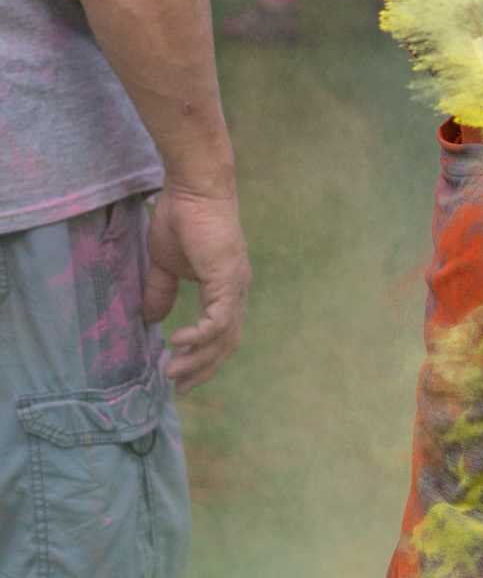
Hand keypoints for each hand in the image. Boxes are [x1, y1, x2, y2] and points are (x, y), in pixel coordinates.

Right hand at [143, 189, 251, 394]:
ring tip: (171, 372)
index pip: (221, 334)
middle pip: (227, 343)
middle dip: (203, 369)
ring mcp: (236, 286)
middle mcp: (237, 291)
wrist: (193, 190)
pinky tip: (178, 344)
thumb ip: (161, 292)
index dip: (203, 358)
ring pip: (224, 337)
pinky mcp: (228, 279)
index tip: (180, 376)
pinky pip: (219, 320)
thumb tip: (151, 319)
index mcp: (225, 289)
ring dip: (198, 360)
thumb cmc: (182, 220)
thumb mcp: (165, 265)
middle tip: (178, 388)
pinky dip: (200, 337)